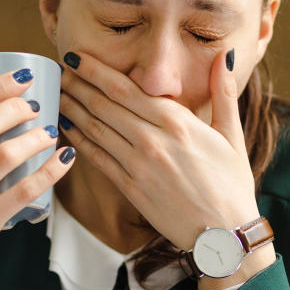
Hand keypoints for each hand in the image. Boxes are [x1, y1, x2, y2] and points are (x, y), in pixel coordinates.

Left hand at [58, 50, 274, 288]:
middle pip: (104, 104)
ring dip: (73, 108)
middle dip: (78, 84)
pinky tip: (67, 128)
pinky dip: (79, 141)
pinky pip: (98, 159)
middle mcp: (153, 140)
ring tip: (57, 93)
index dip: (95, 70)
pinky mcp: (130, 188)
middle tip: (58, 69)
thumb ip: (223, 92)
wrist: (224, 235)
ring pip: (96, 129)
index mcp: (177, 122)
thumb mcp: (232, 135)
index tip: (75, 56)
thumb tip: (225, 54)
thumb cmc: (231, 184)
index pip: (125, 88)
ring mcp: (138, 165)